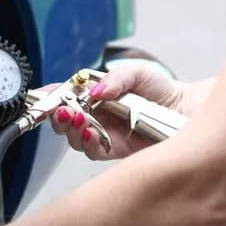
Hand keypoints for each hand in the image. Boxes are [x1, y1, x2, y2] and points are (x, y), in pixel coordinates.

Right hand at [48, 64, 211, 159]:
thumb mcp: (138, 74)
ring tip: (79, 119)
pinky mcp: (115, 152)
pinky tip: (92, 134)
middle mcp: (94, 117)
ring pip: (75, 139)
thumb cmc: (162, 91)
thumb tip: (95, 92)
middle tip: (64, 110)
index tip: (38, 96)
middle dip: (58, 116)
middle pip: (64, 122)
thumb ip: (116, 79)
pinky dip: (89, 143)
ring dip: (72, 130)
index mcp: (93, 97)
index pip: (64, 97)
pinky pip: (94, 151)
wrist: (187, 112)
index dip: (48, 98)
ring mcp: (103, 135)